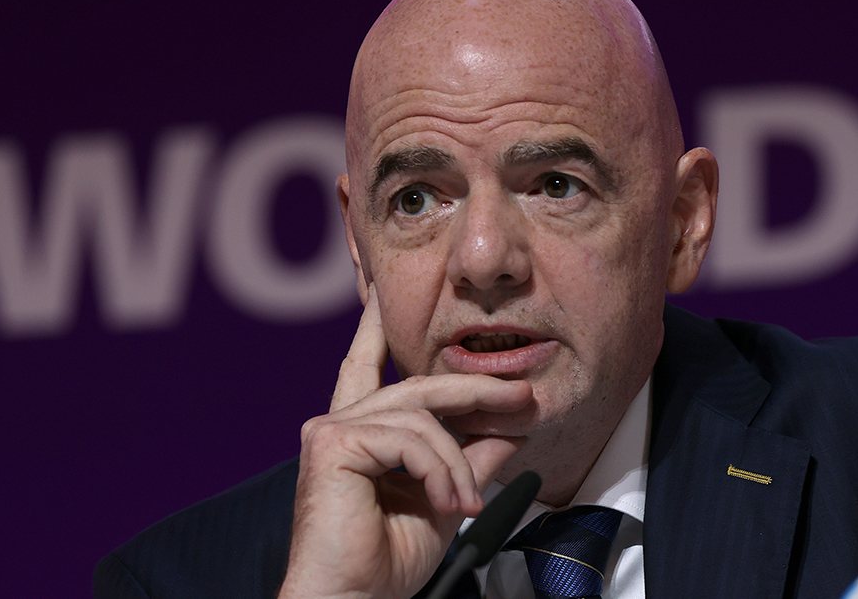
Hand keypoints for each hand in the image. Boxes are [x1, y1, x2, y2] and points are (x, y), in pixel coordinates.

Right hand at [278, 285, 532, 598]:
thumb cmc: (386, 563)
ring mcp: (331, 430)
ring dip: (459, 459)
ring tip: (468, 501)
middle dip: (477, 389)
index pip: (367, 366)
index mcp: (359, 435)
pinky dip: (440, 469)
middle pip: (418, 386)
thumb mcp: (446, 499)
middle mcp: (340, 424)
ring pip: (421, 413)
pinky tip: (448, 502)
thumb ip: (471, 459)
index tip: (381, 294)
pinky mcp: (331, 443)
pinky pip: (410, 438)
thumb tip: (511, 429)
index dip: (374, 328)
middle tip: (526, 399)